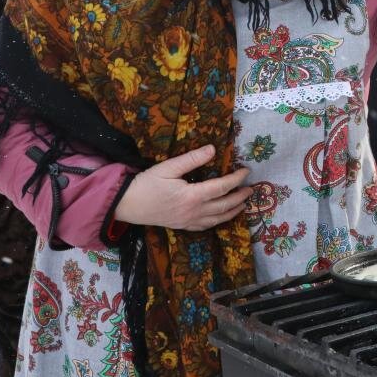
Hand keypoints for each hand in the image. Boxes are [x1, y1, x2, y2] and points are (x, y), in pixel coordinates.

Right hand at [113, 145, 251, 230]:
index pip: (222, 187)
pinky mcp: (182, 226)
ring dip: (233, 211)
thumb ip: (191, 159)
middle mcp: (194, 211)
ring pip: (217, 219)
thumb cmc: (145, 184)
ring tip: (243, 204)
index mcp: (192, 196)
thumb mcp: (167, 167)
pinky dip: (217, 221)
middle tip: (251, 189)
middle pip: (224, 205)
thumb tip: (213, 149)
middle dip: (240, 197)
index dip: (236, 179)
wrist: (125, 205)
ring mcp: (188, 221)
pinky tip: (221, 217)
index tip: (246, 171)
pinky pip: (205, 226)